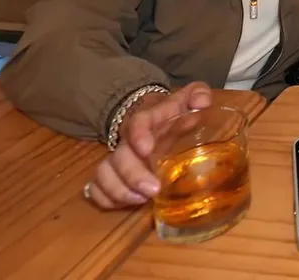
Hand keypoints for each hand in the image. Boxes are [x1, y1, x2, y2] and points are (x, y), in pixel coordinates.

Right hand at [85, 82, 212, 209]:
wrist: (155, 118)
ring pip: (103, 173)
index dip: (138, 135)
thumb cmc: (175, 112)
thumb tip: (202, 102)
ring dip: (118, 190)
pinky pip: (96, 188)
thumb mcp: (188, 100)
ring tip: (142, 200)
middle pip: (119, 157)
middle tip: (153, 189)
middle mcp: (129, 140)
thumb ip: (198, 94)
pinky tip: (125, 205)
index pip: (137, 122)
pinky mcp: (114, 175)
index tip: (146, 149)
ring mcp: (119, 159)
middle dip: (131, 175)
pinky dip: (105, 198)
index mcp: (148, 120)